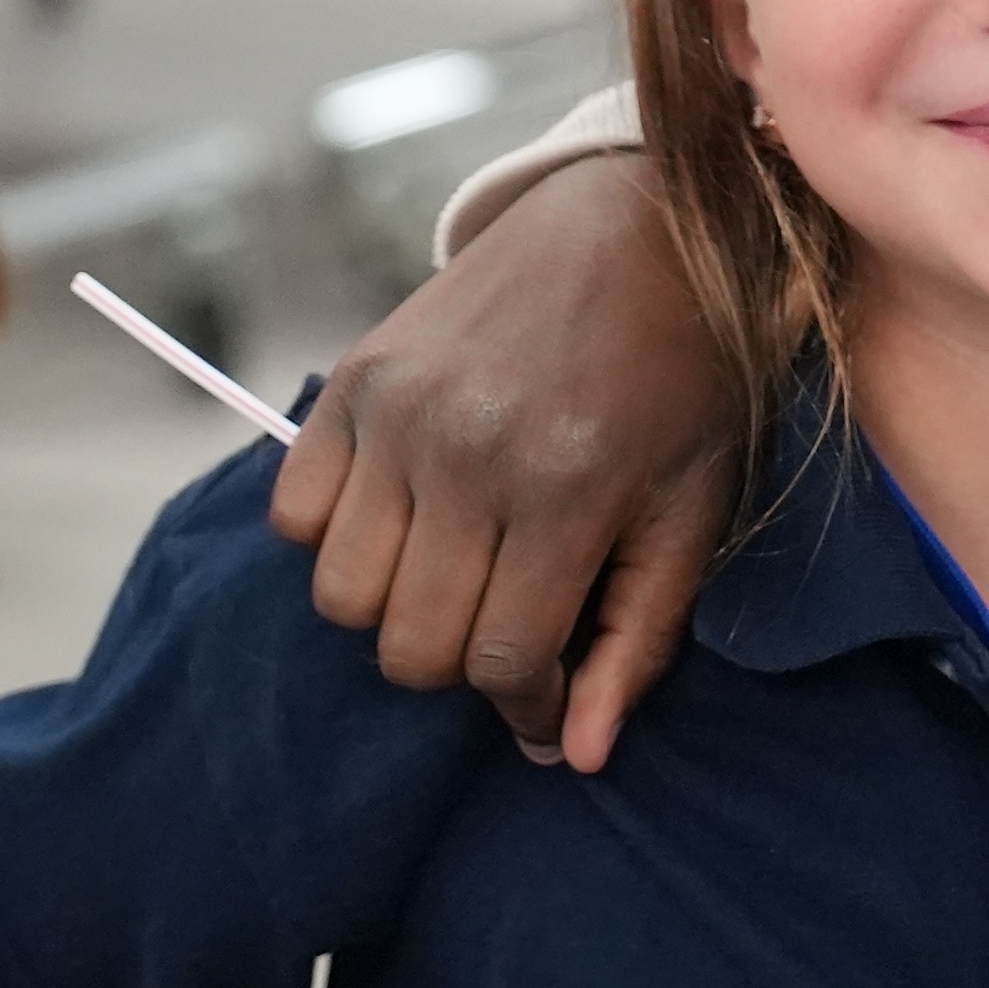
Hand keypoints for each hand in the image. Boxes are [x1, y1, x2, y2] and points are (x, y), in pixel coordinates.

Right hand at [264, 155, 734, 765]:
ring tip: (454, 571)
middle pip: (409, 646)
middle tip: (503, 624)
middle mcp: (467, 454)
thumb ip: (637, 641)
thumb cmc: (684, 385)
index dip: (524, 708)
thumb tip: (572, 756)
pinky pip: (295, 514)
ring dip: (394, 607)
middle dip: (458, 664)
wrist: (638, 232)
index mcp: (566, 492)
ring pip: (341, 596)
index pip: (500, 665)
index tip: (546, 695)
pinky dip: (335, 536)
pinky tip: (404, 515)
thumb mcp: (693, 513)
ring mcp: (398, 413)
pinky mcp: (354, 379)